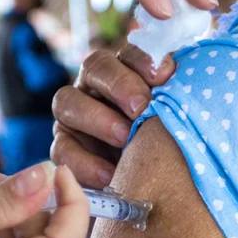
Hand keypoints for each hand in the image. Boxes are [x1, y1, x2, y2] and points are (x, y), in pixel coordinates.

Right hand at [51, 45, 176, 188]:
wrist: (152, 184)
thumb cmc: (165, 143)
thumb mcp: (173, 117)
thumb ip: (174, 95)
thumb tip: (175, 73)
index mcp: (124, 72)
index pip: (127, 53)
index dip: (143, 61)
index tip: (164, 76)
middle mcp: (93, 86)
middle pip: (94, 68)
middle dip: (119, 85)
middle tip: (141, 108)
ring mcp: (72, 116)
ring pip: (66, 102)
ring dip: (97, 118)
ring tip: (124, 138)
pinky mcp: (63, 147)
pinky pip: (62, 149)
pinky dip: (85, 162)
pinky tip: (110, 174)